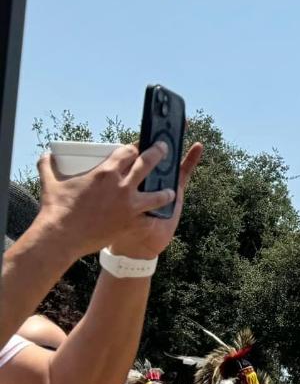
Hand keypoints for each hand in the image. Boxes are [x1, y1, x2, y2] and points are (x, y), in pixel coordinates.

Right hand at [35, 142, 201, 260]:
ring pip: (159, 194)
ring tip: (170, 190)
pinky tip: (162, 216)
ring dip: (165, 191)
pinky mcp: (133, 222)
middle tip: (164, 149)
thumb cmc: (56, 208)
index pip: (128, 152)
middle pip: (148, 163)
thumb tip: (45, 155)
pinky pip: (152, 217)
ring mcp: (131, 205)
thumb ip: (48, 166)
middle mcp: (122, 186)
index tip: (139, 147)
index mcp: (105, 172)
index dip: (135, 148)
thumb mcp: (51, 182)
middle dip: (159, 153)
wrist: (63, 236)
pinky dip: (157, 216)